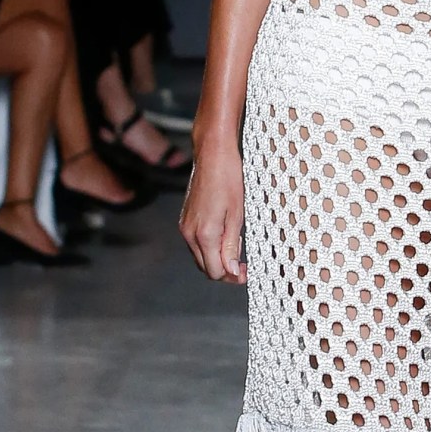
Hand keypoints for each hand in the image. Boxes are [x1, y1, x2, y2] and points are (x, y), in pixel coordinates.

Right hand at [179, 149, 245, 282]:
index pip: (215, 271)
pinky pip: (196, 244)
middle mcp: (189, 233)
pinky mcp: (185, 220)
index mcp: (204, 234)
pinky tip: (225, 236)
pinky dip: (210, 247)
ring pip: (200, 257)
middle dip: (225, 270)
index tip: (246, 271)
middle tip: (244, 264)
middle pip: (205, 268)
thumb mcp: (237, 215)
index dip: (232, 276)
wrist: (212, 155)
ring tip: (237, 245)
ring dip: (217, 259)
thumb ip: (232, 245)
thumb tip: (232, 270)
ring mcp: (184, 227)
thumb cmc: (228, 179)